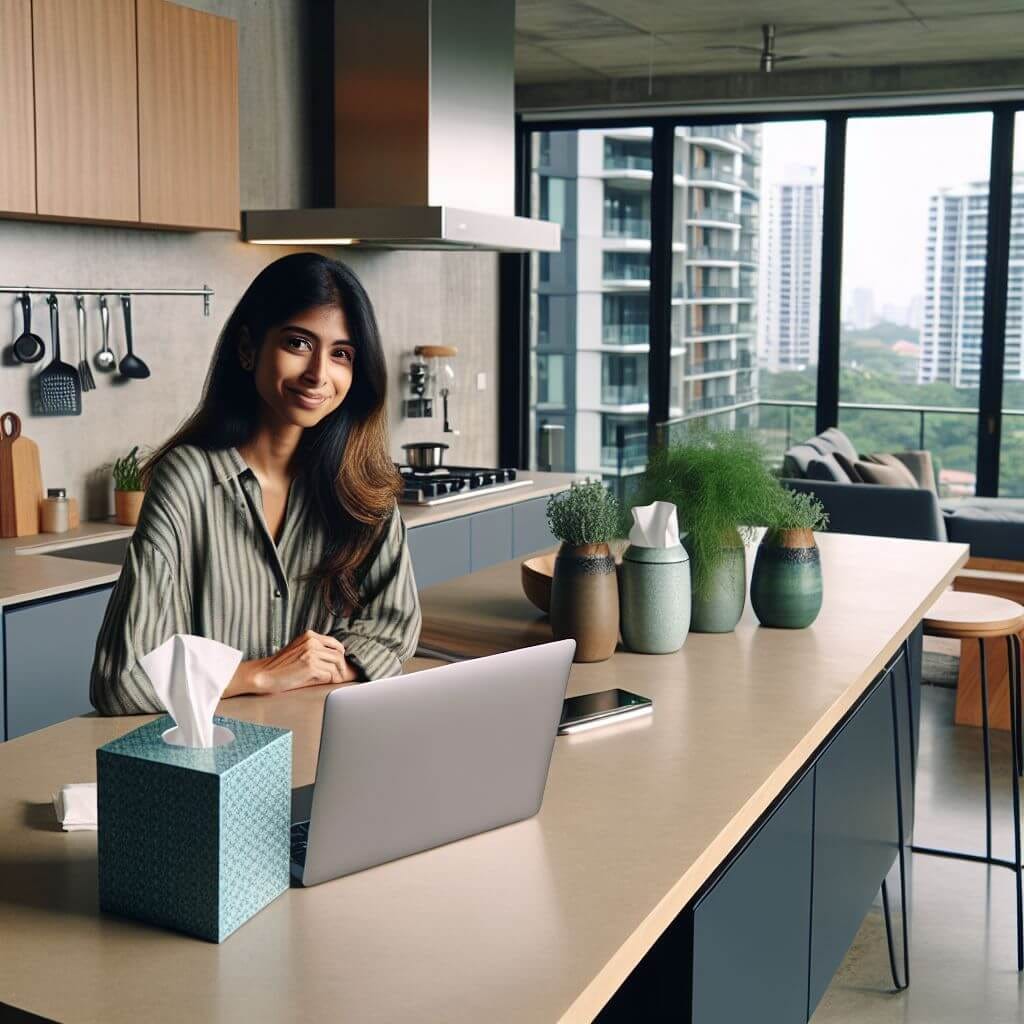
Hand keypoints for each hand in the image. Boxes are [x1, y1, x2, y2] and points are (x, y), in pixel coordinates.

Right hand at [224, 630, 358, 696]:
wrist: (264, 675)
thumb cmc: (281, 666)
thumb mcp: (299, 651)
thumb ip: (316, 651)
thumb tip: (337, 661)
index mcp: (309, 635)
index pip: (334, 643)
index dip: (341, 654)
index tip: (342, 663)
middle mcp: (311, 641)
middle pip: (338, 654)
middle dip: (342, 666)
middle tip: (343, 675)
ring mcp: (311, 652)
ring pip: (336, 664)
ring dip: (337, 674)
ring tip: (336, 681)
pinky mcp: (310, 665)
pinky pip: (329, 673)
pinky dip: (330, 679)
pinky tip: (327, 683)